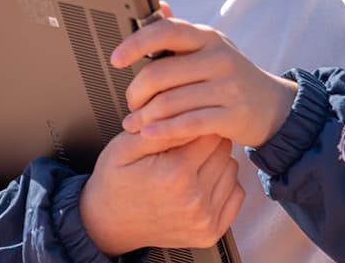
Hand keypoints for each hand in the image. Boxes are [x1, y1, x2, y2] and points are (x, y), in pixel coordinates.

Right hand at [78, 130, 243, 254]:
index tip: (183, 125)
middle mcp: (195, 199)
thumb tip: (186, 113)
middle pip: (224, 149)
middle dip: (207, 141)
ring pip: (232, 169)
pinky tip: (201, 183)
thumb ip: (158, 129)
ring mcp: (204, 219)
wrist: (108, 223)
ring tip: (190, 164)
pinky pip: (236, 194)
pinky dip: (223, 185)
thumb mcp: (125, 146)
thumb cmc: (115, 181)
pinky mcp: (210, 232)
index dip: (196, 123)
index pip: (209, 131)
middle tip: (184, 145)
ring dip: (216, 162)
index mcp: (175, 174)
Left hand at [111, 1, 298, 148]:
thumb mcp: (211, 48)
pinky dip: (164, 131)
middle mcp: (218, 57)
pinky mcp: (232, 115)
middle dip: (136, 92)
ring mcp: (227, 87)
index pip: (166, 31)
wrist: (273, 106)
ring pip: (171, 101)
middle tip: (130, 104)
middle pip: (160, 73)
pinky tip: (150, 134)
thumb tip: (160, 4)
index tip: (116, 59)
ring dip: (145, 117)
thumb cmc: (232, 77)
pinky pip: (188, 123)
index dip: (136, 43)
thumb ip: (182, 32)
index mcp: (208, 37)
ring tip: (134, 124)